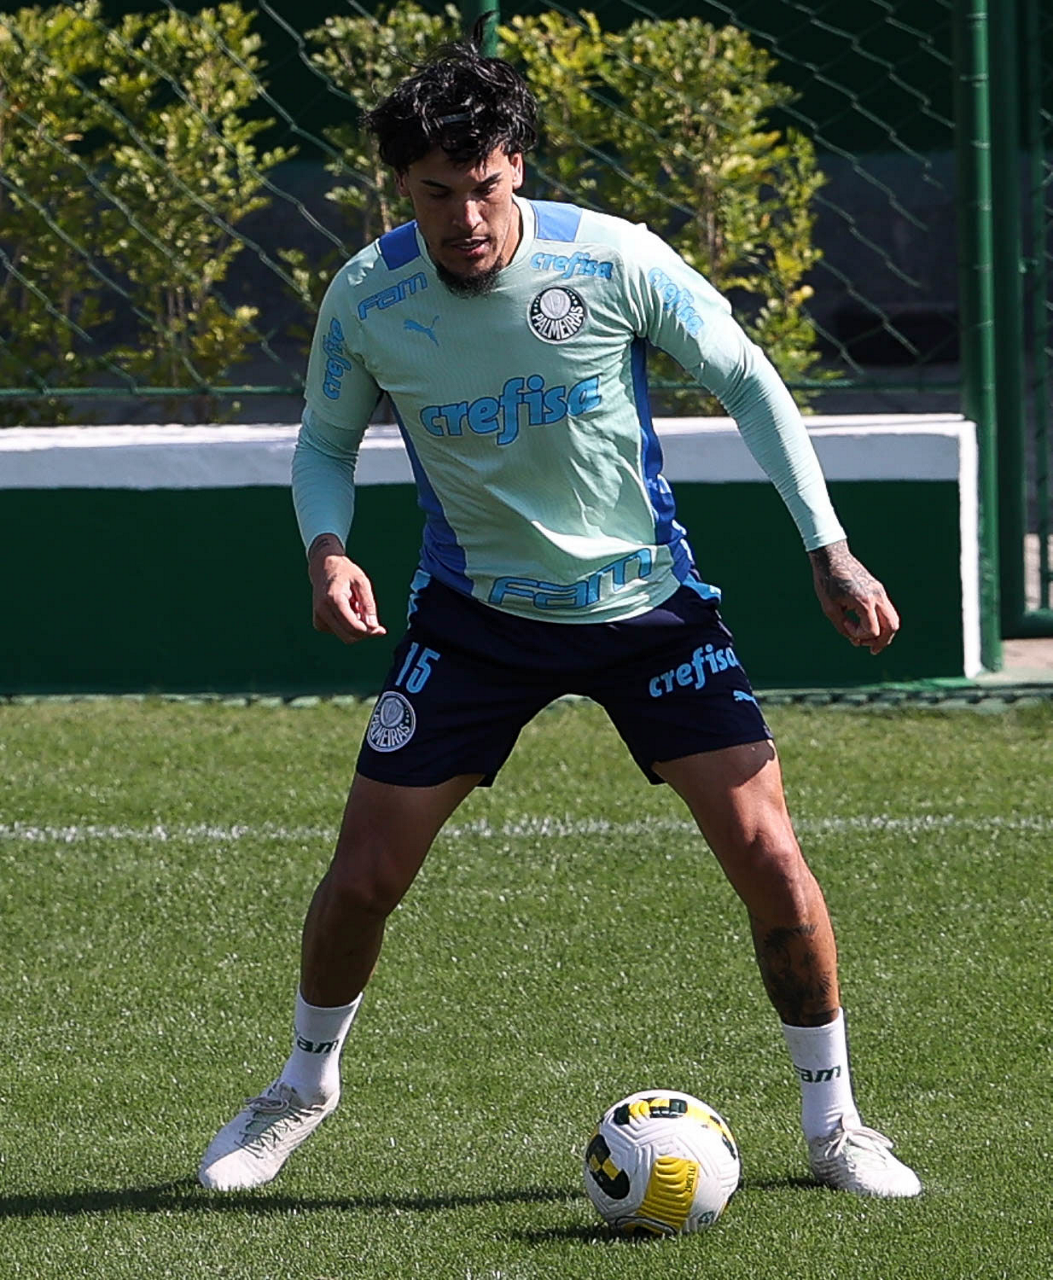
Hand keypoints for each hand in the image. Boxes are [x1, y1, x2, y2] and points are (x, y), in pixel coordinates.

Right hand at [307, 534, 386, 644]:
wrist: (324, 568)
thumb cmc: (345, 573)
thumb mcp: (362, 582)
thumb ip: (368, 604)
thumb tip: (373, 626)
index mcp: (333, 600)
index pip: (353, 626)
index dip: (369, 631)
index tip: (381, 630)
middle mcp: (322, 611)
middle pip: (348, 636)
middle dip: (364, 632)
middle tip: (373, 620)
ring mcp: (319, 618)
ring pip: (344, 636)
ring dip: (356, 627)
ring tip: (356, 608)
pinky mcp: (319, 623)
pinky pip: (339, 632)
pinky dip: (348, 626)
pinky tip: (348, 610)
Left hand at [809, 540, 898, 654]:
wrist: (832, 557)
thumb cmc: (827, 581)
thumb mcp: (828, 607)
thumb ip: (841, 626)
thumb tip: (854, 639)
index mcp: (864, 601)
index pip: (872, 630)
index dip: (858, 634)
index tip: (845, 623)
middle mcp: (877, 596)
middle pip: (891, 626)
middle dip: (883, 641)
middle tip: (871, 650)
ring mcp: (880, 591)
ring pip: (892, 618)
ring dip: (883, 632)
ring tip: (870, 641)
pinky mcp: (878, 588)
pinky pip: (886, 610)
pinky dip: (880, 621)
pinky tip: (867, 626)